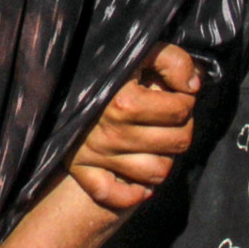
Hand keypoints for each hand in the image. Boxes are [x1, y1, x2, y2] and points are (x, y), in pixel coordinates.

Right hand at [67, 43, 202, 210]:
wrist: (55, 77)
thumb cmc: (106, 65)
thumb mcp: (141, 51)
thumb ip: (174, 61)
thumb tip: (194, 86)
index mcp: (125, 103)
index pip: (182, 110)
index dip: (185, 99)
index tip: (173, 94)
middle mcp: (112, 133)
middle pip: (177, 142)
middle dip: (179, 127)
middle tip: (166, 117)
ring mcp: (97, 156)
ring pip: (158, 172)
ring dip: (163, 157)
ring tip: (153, 140)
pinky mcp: (83, 171)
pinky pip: (117, 195)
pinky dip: (132, 192)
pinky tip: (137, 178)